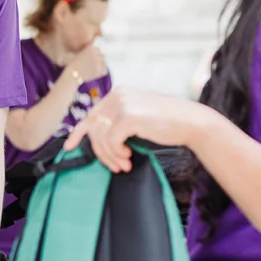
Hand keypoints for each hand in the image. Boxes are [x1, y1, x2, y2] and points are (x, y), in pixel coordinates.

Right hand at [65, 45, 107, 84]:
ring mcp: (99, 63)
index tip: (88, 58)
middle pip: (101, 55)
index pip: (97, 49)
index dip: (93, 54)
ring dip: (100, 64)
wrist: (72, 74)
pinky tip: (95, 72)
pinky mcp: (100, 71)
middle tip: (90, 64)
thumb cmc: (73, 64)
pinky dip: (101, 71)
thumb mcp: (79, 53)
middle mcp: (96, 54)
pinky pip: (105, 70)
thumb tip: (96, 49)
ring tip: (92, 68)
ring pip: (104, 62)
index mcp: (91, 48)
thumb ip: (87, 50)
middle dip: (97, 58)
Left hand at [65, 87, 207, 172]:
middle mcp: (117, 95)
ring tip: (123, 165)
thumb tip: (97, 139)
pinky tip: (129, 157)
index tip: (69, 147)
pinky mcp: (128, 116)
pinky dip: (116, 153)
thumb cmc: (167, 123)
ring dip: (110, 156)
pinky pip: (111, 141)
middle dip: (100, 152)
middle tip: (113, 167)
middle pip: (93, 129)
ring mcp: (122, 104)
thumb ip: (117, 122)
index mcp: (118, 93)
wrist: (191, 122)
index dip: (78, 133)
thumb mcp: (137, 117)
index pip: (91, 114)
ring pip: (101, 137)